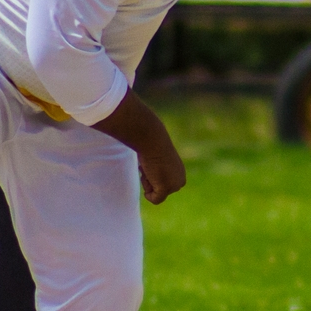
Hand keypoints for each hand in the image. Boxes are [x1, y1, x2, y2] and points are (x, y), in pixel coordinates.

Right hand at [91, 88, 186, 204]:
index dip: (149, 173)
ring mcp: (176, 185)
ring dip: (146, 180)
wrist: (150, 135)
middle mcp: (181, 180)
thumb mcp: (148, 144)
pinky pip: (152, 199)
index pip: (159, 183)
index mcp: (179, 171)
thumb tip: (128, 112)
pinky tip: (150, 169)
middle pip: (157, 190)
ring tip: (149, 164)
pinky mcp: (168, 189)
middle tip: (148, 162)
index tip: (150, 160)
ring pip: (153, 193)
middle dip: (148, 178)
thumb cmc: (147, 136)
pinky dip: (146, 186)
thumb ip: (144, 142)